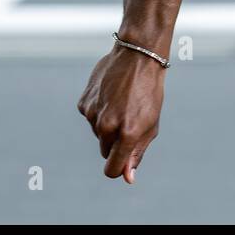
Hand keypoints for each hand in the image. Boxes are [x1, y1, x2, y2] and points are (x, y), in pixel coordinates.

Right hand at [77, 44, 165, 182]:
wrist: (137, 57)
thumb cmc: (149, 92)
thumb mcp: (151, 124)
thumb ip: (137, 152)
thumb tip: (127, 177)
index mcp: (126, 134)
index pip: (112, 169)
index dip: (117, 169)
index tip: (121, 163)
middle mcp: (106, 126)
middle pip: (105, 150)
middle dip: (115, 143)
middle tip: (129, 120)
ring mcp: (92, 114)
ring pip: (97, 133)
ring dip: (107, 125)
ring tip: (121, 103)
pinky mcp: (83, 103)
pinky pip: (90, 117)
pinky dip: (98, 111)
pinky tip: (110, 95)